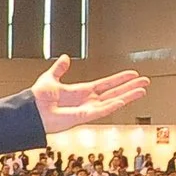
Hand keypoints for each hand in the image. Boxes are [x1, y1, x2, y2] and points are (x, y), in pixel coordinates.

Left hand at [30, 56, 148, 132]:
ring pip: (113, 102)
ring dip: (128, 96)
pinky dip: (113, 105)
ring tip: (142, 90)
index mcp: (80, 92)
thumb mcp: (50, 78)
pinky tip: (124, 100)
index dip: (119, 79)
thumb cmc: (37, 99)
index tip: (132, 74)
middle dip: (130, 87)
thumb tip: (64, 57)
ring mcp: (86, 110)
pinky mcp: (83, 117)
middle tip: (145, 82)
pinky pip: (102, 111)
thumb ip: (59, 68)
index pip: (105, 85)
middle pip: (114, 93)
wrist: (30, 110)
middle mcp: (86, 101)